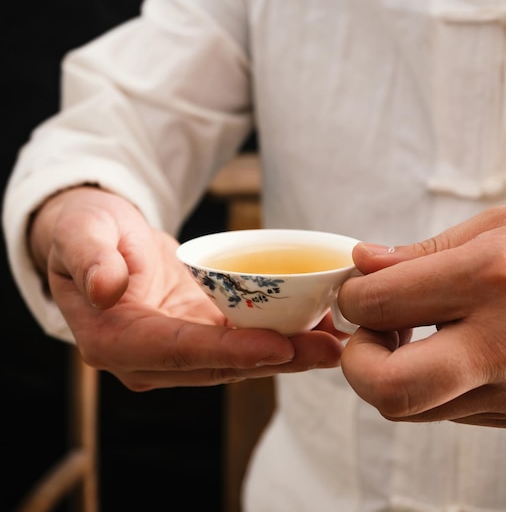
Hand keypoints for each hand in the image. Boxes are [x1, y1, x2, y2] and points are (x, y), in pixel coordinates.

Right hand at [29, 186, 344, 389]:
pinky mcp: (194, 336)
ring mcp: (172, 352)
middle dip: (276, 359)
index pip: (179, 349)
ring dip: (287, 354)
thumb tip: (107, 289)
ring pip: (236, 361)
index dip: (231, 351)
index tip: (280, 345)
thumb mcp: (81, 233)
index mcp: (113, 340)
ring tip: (334, 342)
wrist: (96, 237)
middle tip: (329, 348)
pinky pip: (238, 343)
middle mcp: (145, 358)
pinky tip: (313, 328)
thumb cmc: (85, 231)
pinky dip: (277, 338)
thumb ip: (90, 259)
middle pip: (218, 364)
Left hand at [338, 206, 505, 426]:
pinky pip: (453, 412)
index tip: (359, 288)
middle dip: (359, 361)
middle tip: (371, 330)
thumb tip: (364, 264)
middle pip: (389, 390)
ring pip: (414, 409)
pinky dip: (433, 385)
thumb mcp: (500, 227)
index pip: (375, 305)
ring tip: (414, 332)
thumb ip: (426, 252)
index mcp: (490, 280)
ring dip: (392, 373)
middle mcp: (504, 346)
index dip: (352, 296)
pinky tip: (454, 348)